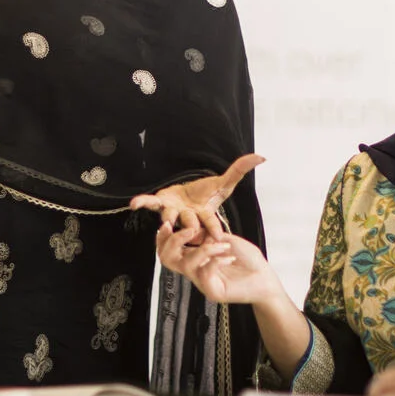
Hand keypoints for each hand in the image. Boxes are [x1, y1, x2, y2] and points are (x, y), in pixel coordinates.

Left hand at [130, 154, 264, 239]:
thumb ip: (240, 170)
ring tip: (166, 223)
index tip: (219, 239)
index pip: (211, 222)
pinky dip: (142, 202)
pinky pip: (151, 203)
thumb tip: (261, 156)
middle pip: (190, 223)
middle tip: (192, 232)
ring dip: (167, 220)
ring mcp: (174, 211)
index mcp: (204, 215)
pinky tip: (133, 204)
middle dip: (190, 228)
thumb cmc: (206, 193)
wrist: (187, 195)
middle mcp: (188, 217)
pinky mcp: (161, 203)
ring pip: (170, 217)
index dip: (215, 229)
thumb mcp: (224, 182)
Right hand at [155, 223, 278, 304]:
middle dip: (174, 241)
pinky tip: (230, 258)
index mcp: (195, 256)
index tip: (168, 224)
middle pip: (167, 259)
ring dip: (204, 249)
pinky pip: (205, 273)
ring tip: (223, 246)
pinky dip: (217, 260)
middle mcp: (195, 269)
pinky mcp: (212, 291)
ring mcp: (202, 281)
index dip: (163, 237)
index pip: (168, 249)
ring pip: (186, 264)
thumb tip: (190, 229)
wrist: (264, 277)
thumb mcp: (226, 239)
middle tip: (190, 231)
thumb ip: (207, 235)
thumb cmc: (247, 258)